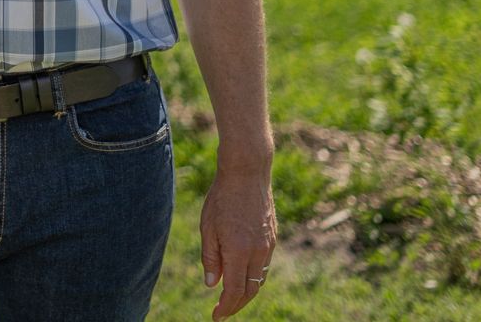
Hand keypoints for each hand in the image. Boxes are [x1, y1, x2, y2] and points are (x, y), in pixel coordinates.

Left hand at [200, 167, 275, 319]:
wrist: (247, 172)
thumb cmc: (222, 197)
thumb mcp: (208, 227)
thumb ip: (210, 258)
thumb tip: (212, 285)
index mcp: (239, 251)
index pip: (234, 292)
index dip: (225, 308)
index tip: (215, 317)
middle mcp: (258, 253)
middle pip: (250, 291)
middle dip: (236, 305)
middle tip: (223, 311)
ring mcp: (268, 245)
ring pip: (259, 279)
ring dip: (246, 292)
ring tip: (231, 295)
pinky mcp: (272, 237)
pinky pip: (264, 265)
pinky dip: (254, 276)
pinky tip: (242, 273)